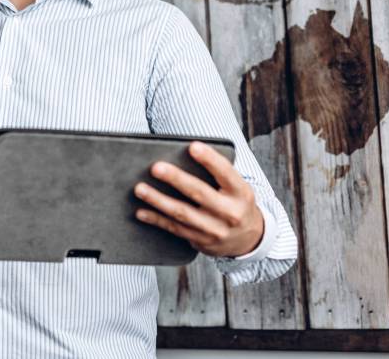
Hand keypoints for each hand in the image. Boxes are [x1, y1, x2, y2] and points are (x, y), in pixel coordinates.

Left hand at [133, 141, 263, 257]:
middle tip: (156, 168)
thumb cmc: (236, 203)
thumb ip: (217, 174)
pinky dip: (156, 219)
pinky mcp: (201, 241)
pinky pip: (175, 228)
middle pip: (199, 193)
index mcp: (241, 193)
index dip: (210, 159)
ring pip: (182, 213)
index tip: (192, 146)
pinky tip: (141, 211)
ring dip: (158, 200)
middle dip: (176, 179)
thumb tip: (183, 155)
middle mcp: (230, 212)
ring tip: (140, 188)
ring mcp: (215, 230)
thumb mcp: (237, 187)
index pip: (226, 173)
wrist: (249, 239)